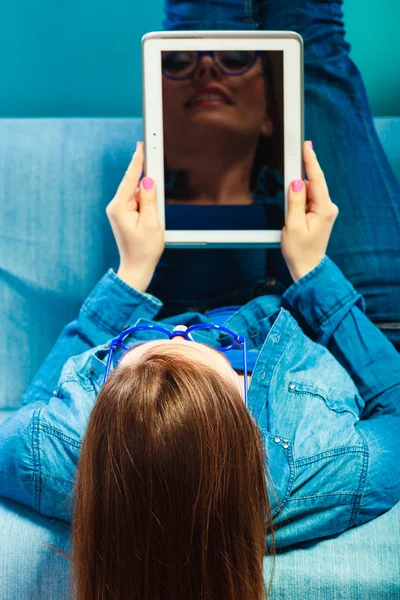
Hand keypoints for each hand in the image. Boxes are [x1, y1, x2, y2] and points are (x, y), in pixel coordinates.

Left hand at [106, 142, 164, 291]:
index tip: (142, 145)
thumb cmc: (144, 249)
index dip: (138, 161)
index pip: (130, 178)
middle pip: (132, 182)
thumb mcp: (152, 223)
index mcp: (120, 207)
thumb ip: (150, 199)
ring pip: (136, 191)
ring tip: (155, 200)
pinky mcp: (124, 214)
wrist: (137, 267)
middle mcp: (116, 206)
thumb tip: (147, 180)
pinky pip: (136, 200)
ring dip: (147, 190)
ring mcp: (119, 210)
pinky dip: (145, 198)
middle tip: (152, 152)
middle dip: (144, 172)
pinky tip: (153, 202)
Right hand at [281, 141, 338, 281]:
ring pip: (309, 191)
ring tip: (291, 195)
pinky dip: (300, 197)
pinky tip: (293, 203)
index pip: (316, 179)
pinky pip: (309, 199)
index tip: (307, 145)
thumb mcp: (292, 225)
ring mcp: (324, 211)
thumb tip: (296, 182)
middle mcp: (328, 207)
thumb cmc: (299, 250)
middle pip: (313, 183)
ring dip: (299, 189)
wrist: (307, 267)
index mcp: (324, 209)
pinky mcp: (319, 214)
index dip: (310, 161)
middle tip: (296, 153)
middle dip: (302, 171)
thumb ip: (294, 202)